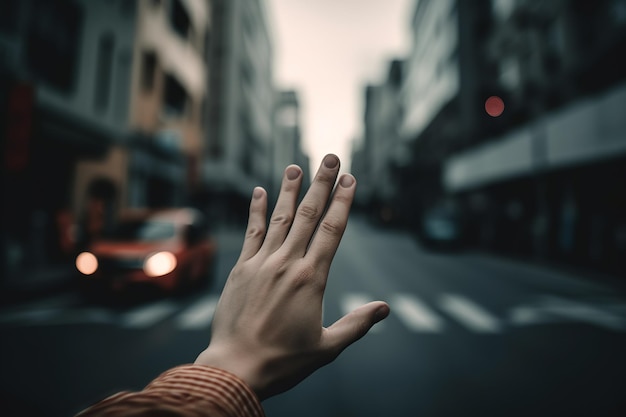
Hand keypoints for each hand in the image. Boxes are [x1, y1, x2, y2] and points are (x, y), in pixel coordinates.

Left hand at [195, 154, 389, 399]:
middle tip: (331, 158)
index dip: (343, 202)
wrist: (235, 368)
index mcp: (311, 279)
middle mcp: (287, 264)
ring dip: (289, 190)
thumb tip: (385, 308)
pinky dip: (255, 210)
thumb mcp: (327, 348)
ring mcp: (262, 264)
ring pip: (279, 218)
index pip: (332, 230)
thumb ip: (357, 325)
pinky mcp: (241, 269)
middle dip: (322, 184)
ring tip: (296, 166)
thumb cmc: (283, 361)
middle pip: (308, 215)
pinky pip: (251, 233)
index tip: (350, 179)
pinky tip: (258, 191)